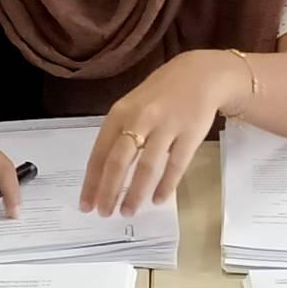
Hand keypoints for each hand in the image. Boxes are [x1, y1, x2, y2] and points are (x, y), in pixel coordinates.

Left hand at [80, 50, 241, 216]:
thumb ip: (119, 133)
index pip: (99, 152)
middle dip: (108, 191)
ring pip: (146, 166)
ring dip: (135, 193)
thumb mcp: (133, 106)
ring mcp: (166, 126)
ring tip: (128, 211)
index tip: (86, 204)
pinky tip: (158, 200)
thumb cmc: (161, 94)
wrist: (201, 74)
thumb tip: (103, 173)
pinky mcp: (190, 134)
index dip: (92, 181)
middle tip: (104, 213)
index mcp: (120, 113)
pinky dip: (165, 185)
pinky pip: (175, 165)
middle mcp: (140, 119)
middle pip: (118, 161)